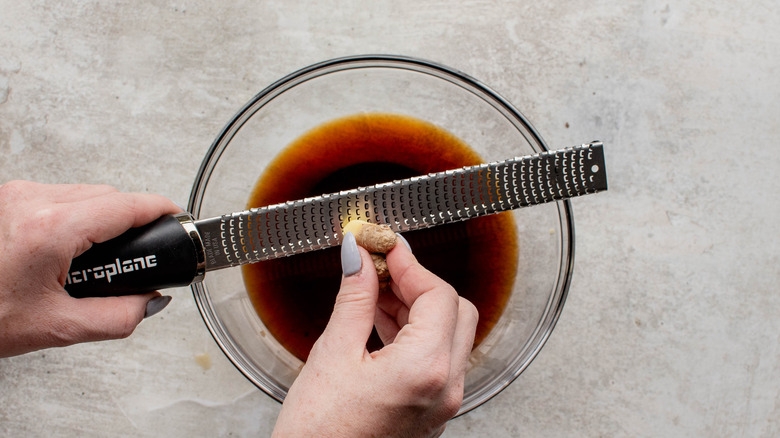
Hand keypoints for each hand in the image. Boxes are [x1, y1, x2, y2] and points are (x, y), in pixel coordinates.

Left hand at [0, 181, 179, 357]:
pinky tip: (71, 247)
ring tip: (98, 257)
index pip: (125, 205)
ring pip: (84, 192)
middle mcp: (32, 200)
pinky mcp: (7, 198)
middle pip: (107, 194)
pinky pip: (59, 195)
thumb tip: (149, 301)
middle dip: (132, 219)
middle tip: (140, 253)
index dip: (160, 210)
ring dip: (103, 217)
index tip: (177, 219)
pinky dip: (77, 215)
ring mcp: (16, 194)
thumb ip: (118, 317)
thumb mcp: (56, 328)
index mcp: (50, 229)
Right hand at [273, 232, 478, 436]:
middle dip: (418, 283)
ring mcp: (442, 403)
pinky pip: (437, 359)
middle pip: (454, 310)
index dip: (410, 263)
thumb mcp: (332, 355)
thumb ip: (354, 299)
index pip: (438, 293)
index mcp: (426, 369)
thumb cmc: (319, 435)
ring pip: (448, 334)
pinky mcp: (431, 412)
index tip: (385, 246)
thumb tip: (358, 258)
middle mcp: (445, 387)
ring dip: (416, 307)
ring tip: (373, 293)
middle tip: (381, 268)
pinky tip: (379, 324)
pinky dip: (415, 334)